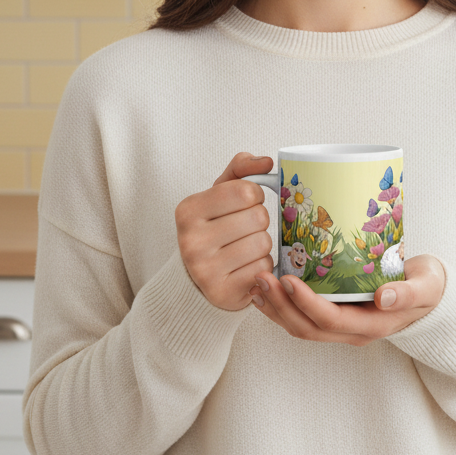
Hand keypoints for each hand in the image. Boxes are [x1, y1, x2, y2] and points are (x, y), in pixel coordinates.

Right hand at [176, 152, 273, 310]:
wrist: (198, 276)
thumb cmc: (214, 228)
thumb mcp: (220, 194)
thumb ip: (241, 169)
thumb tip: (267, 162)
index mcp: (188, 210)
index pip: (246, 191)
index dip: (254, 196)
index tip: (244, 204)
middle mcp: (191, 240)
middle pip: (258, 217)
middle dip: (259, 221)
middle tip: (244, 229)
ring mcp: (204, 270)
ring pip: (263, 243)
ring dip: (262, 245)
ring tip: (245, 248)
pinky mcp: (221, 292)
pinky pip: (263, 269)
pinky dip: (262, 266)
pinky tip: (246, 267)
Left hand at [249, 254, 445, 344]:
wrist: (430, 294)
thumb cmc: (428, 286)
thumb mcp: (426, 286)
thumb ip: (407, 293)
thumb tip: (383, 298)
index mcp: (373, 326)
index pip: (331, 320)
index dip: (306, 303)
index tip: (288, 279)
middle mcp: (352, 332)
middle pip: (307, 328)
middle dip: (280, 306)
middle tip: (261, 279)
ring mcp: (342, 327)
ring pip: (299, 327)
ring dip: (274, 308)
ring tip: (256, 283)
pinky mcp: (335, 317)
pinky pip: (301, 319)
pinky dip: (280, 306)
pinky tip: (266, 289)